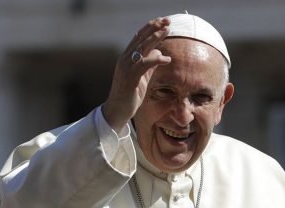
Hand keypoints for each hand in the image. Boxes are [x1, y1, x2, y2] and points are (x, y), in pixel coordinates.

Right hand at [103, 17, 171, 132]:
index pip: (139, 38)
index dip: (150, 28)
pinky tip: (167, 60)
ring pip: (141, 47)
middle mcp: (124, 59)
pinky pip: (144, 64)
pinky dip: (156, 60)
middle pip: (140, 38)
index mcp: (126, 58)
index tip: (162, 22)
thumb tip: (159, 52)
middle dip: (154, 27)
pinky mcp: (130, 77)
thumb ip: (150, 64)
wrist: (117, 110)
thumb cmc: (130, 94)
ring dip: (155, 37)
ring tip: (167, 30)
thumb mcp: (142, 77)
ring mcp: (126, 67)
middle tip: (167, 20)